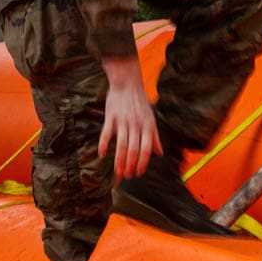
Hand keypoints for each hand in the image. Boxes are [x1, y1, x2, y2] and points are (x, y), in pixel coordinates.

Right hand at [98, 56, 157, 179]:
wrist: (127, 84)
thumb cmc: (139, 103)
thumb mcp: (151, 119)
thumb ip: (154, 137)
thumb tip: (159, 153)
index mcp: (147, 126)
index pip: (146, 149)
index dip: (143, 163)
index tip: (139, 173)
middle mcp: (136, 125)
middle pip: (134, 150)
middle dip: (130, 165)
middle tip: (127, 176)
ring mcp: (123, 121)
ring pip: (122, 145)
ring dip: (119, 160)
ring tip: (118, 172)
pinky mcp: (111, 117)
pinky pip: (106, 133)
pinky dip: (104, 145)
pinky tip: (102, 155)